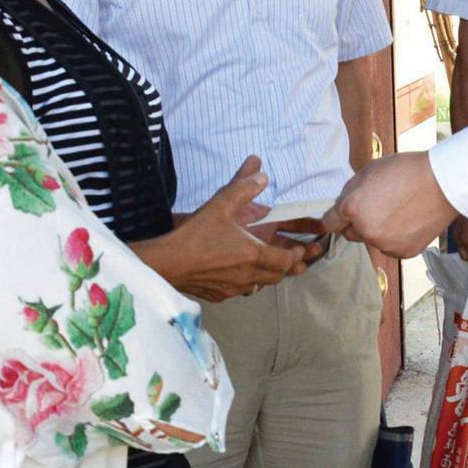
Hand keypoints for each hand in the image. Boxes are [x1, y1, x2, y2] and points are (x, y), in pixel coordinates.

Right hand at [134, 157, 305, 301]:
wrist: (167, 264)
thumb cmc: (195, 235)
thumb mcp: (220, 205)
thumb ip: (243, 187)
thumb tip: (261, 172)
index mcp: (254, 254)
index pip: (286, 260)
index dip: (296, 255)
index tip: (301, 249)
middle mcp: (248, 275)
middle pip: (277, 276)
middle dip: (288, 267)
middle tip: (295, 259)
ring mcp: (233, 288)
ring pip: (260, 285)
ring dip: (268, 276)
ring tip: (271, 267)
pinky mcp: (219, 295)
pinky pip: (241, 291)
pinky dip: (248, 283)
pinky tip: (241, 276)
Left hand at [323, 152, 457, 257]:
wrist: (443, 183)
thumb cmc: (407, 171)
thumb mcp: (370, 170)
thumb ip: (351, 191)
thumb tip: (342, 205)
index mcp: (353, 208)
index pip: (329, 223)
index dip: (335, 217)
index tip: (341, 216)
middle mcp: (365, 230)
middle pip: (350, 234)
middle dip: (358, 222)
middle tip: (378, 206)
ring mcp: (385, 244)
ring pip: (372, 240)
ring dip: (378, 230)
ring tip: (398, 210)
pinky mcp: (403, 252)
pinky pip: (391, 247)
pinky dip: (396, 237)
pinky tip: (409, 220)